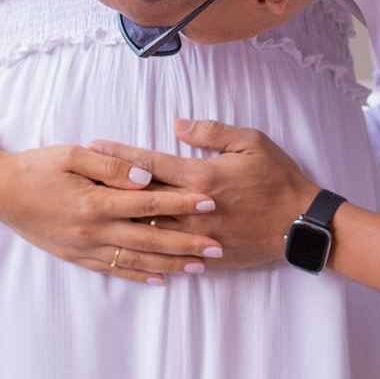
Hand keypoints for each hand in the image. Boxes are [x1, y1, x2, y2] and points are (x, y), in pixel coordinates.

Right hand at [0, 144, 222, 284]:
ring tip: (200, 266)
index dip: (182, 203)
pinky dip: (137, 275)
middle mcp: (93, 231)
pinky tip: (159, 279)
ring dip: (170, 264)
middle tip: (219, 246)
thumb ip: (113, 167)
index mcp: (96, 203)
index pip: (150, 205)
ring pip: (136, 260)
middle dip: (187, 243)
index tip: (211, 203)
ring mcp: (84, 247)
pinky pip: (113, 269)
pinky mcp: (75, 256)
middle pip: (151, 239)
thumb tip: (147, 176)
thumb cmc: (36, 166)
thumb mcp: (73, 155)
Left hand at [89, 119, 319, 268]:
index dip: (120, 154)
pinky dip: (146, 249)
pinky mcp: (206, 255)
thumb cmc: (278, 178)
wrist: (300, 224)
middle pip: (141, 198)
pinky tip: (125, 247)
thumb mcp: (251, 142)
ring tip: (92, 213)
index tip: (94, 145)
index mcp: (202, 177)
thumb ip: (211, 132)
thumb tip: (177, 124)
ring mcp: (198, 235)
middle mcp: (194, 208)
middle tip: (79, 179)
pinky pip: (169, 254)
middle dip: (109, 186)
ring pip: (150, 229)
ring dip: (120, 220)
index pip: (150, 164)